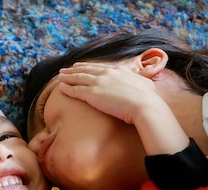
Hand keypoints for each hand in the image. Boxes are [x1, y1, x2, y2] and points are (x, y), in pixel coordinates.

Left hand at [58, 63, 188, 153]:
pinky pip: (75, 90)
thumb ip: (140, 81)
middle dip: (74, 70)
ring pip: (78, 78)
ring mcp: (98, 83)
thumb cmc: (148, 98)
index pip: (99, 67)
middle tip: (65, 70)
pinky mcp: (92, 94)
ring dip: (67, 77)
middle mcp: (107, 73)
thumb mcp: (146, 84)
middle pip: (86, 70)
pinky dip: (67, 88)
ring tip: (59, 77)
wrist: (144, 106)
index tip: (80, 66)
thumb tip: (147, 83)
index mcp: (119, 70)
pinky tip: (60, 88)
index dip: (88, 66)